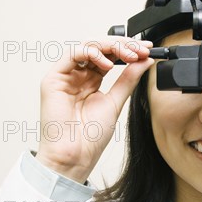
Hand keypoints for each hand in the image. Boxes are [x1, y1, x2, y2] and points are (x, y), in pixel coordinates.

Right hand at [36, 37, 154, 182]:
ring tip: (128, 55)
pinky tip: (107, 64)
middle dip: (122, 45)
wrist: (76, 155)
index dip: (128, 50)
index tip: (148, 50)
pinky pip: (72, 54)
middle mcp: (77, 76)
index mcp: (91, 81)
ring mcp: (65, 76)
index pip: (109, 56)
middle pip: (99, 48)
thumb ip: (128, 79)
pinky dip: (92, 53)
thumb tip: (145, 61)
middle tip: (141, 49)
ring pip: (87, 46)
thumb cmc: (90, 137)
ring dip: (110, 46)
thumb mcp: (116, 102)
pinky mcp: (54, 78)